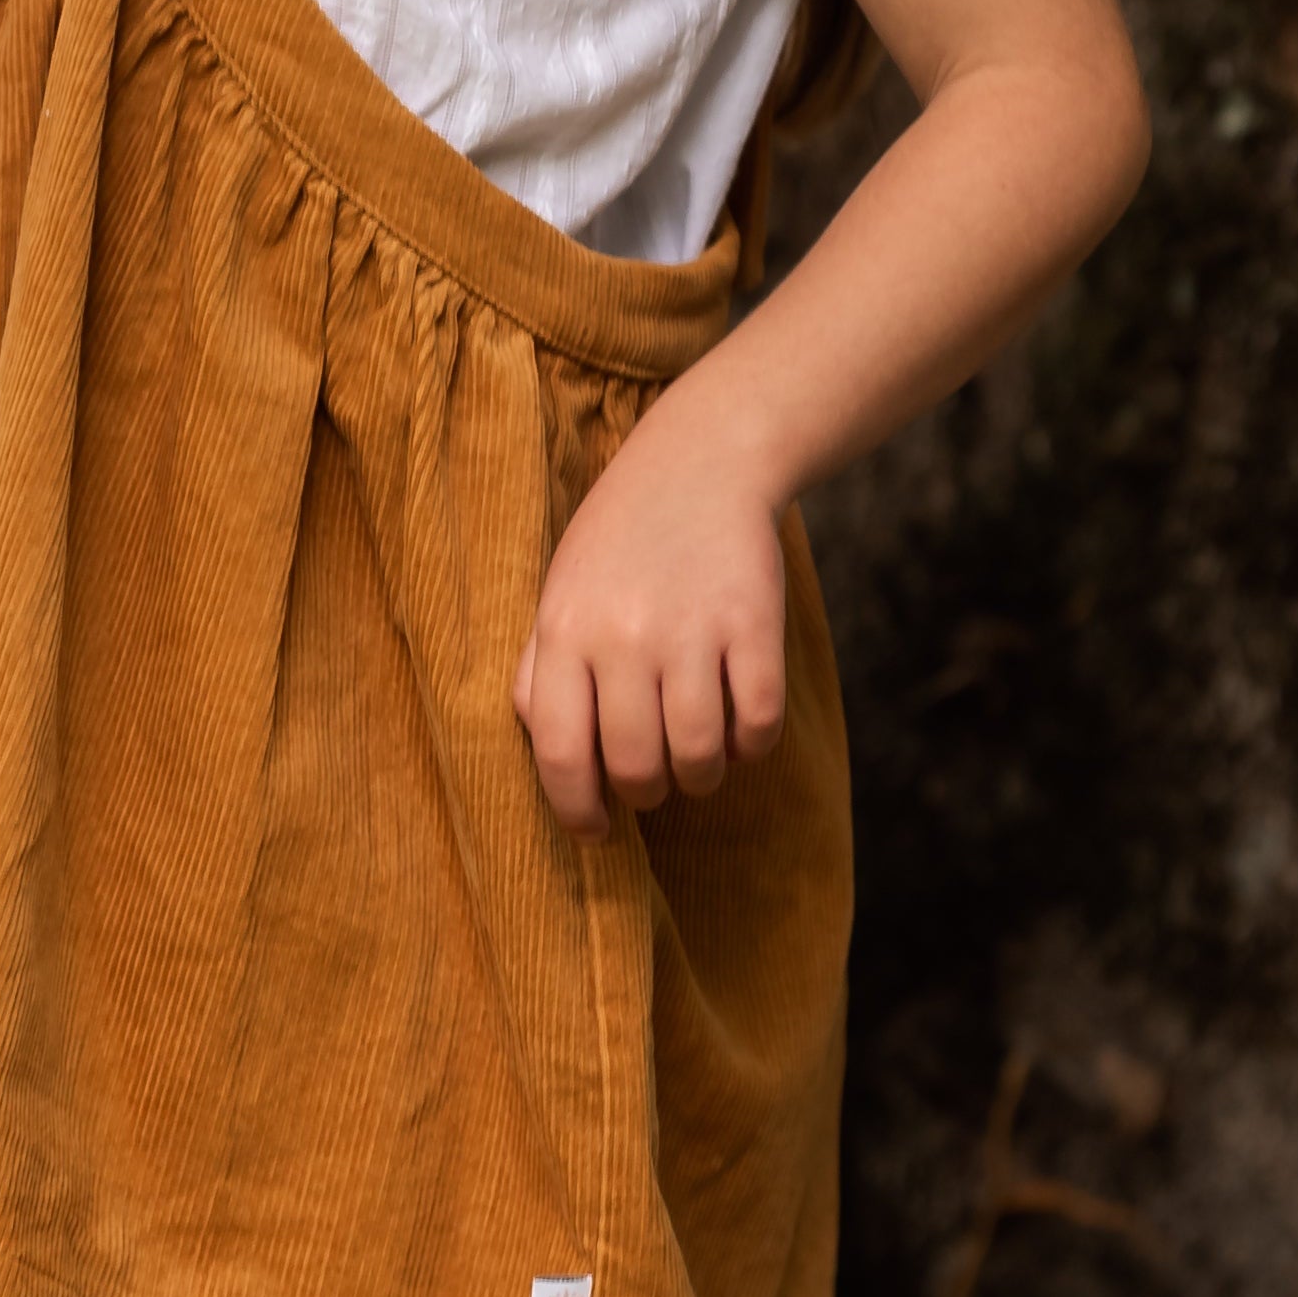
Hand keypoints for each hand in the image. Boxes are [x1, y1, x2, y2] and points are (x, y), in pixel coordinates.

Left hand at [511, 427, 787, 838]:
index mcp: (563, 632)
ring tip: (694, 758)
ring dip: (700, 777)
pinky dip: (750, 746)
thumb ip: (539, 673)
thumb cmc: (617, 547)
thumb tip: (545, 755)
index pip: (558, 752)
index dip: (575, 809)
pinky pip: (758, 725)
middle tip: (651, 784)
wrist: (698, 464)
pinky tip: (738, 728)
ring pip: (699, 756)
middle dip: (644, 794)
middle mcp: (623, 634)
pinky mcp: (756, 623)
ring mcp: (693, 629)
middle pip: (635, 766)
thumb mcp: (558, 597)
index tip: (594, 831)